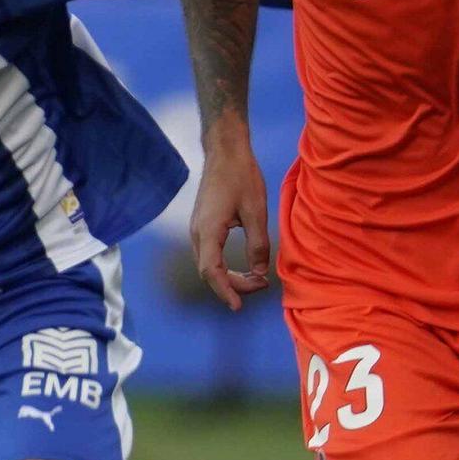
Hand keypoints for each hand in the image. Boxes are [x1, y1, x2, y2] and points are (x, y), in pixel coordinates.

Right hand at [190, 134, 270, 310]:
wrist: (224, 152)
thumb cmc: (241, 177)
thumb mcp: (256, 211)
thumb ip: (258, 244)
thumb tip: (259, 272)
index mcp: (208, 231)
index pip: (212, 271)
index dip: (225, 291)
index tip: (238, 307)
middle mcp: (196, 234)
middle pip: (209, 273)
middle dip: (234, 285)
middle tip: (262, 284)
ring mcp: (196, 230)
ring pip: (208, 266)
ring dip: (229, 277)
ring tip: (255, 280)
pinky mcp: (201, 226)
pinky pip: (209, 256)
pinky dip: (224, 267)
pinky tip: (242, 268)